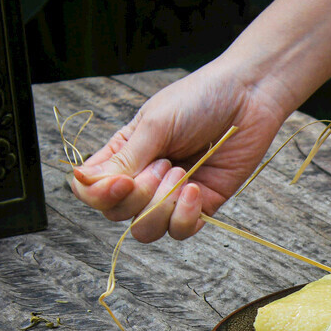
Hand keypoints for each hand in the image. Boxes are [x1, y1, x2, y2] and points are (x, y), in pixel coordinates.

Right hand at [70, 58, 288, 241]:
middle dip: (139, 196)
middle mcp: (143, 179)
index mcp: (123, 154)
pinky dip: (185, 216)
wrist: (249, 99)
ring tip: (182, 171)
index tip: (121, 181)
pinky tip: (196, 189)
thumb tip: (81, 182)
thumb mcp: (155, 124)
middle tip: (165, 163)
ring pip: (146, 230)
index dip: (99, 195)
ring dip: (162, 206)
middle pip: (117, 214)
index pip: (89, 190)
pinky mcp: (201, 206)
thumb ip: (123, 159)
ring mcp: (171, 195)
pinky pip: (180, 231)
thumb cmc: (200, 100)